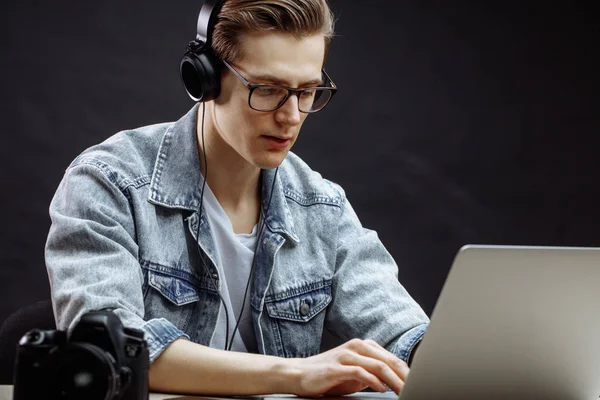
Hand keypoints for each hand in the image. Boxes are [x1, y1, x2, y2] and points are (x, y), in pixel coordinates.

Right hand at [288, 338, 409, 396]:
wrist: (299, 374)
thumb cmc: (329, 375)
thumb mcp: (356, 373)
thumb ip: (374, 373)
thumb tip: (396, 381)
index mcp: (363, 346)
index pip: (392, 358)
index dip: (407, 372)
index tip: (418, 384)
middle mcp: (356, 347)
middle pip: (388, 360)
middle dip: (404, 376)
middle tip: (416, 388)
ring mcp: (346, 355)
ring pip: (377, 365)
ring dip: (394, 379)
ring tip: (403, 391)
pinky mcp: (337, 367)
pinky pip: (360, 372)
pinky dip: (374, 381)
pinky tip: (382, 389)